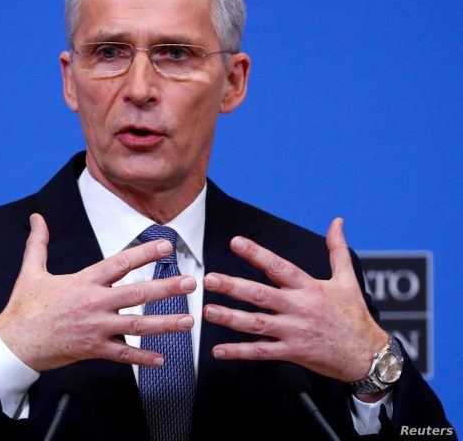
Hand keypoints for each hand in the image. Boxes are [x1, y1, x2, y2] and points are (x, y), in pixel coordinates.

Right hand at [0, 213, 195, 371]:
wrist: (15, 343)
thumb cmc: (24, 307)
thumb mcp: (31, 271)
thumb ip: (39, 243)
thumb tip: (36, 218)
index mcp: (83, 281)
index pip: (120, 263)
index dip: (145, 253)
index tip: (166, 245)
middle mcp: (94, 303)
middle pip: (137, 294)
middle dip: (167, 288)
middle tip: (190, 283)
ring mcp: (96, 328)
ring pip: (138, 325)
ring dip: (165, 324)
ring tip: (188, 321)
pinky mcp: (93, 349)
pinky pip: (123, 354)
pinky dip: (142, 357)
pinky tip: (161, 358)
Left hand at [203, 217, 386, 382]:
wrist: (369, 356)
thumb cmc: (355, 317)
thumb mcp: (347, 280)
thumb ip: (337, 249)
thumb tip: (337, 222)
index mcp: (309, 288)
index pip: (279, 266)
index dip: (257, 254)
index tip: (235, 242)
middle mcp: (299, 307)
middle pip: (261, 294)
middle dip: (233, 286)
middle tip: (210, 279)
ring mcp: (294, 331)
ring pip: (257, 323)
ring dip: (230, 318)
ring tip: (208, 311)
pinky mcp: (293, 352)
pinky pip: (262, 352)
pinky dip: (239, 352)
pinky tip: (219, 351)